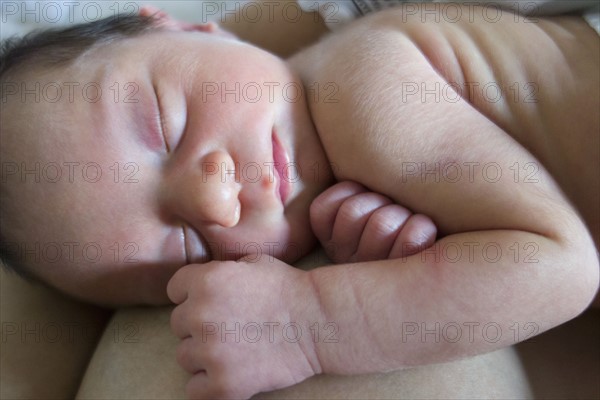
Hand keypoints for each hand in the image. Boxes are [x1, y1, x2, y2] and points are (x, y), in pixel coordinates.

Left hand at [167, 256, 321, 398]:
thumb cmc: (289, 288)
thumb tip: (203, 281)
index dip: (193, 294)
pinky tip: (230, 372)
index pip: (175, 289)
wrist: (317, 321)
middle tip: (230, 325)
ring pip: (184, 356)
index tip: (213, 301)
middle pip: (178, 324)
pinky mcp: (222, 384)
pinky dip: (209, 384)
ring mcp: (209, 352)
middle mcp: (200, 315)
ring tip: (234, 348)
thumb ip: (219, 271)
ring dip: (203, 354)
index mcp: (205, 280)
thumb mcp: (251, 262)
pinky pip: (194, 389)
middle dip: (199, 324)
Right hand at [310, 181, 436, 262]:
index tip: (365, 196)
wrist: (446, 262)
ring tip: (408, 222)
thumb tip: (323, 122)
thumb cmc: (405, 203)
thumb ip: (348, 182)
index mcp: (334, 241)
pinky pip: (411, 237)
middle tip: (393, 211)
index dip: (348, 194)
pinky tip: (423, 233)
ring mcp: (377, 271)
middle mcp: (348, 261)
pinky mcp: (410, 274)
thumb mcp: (364, 193)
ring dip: (401, 215)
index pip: (323, 210)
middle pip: (353, 212)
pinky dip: (421, 227)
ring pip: (382, 222)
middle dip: (379, 202)